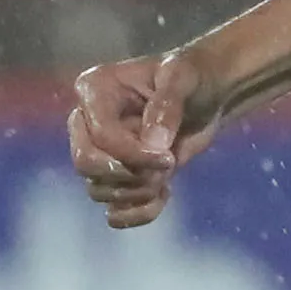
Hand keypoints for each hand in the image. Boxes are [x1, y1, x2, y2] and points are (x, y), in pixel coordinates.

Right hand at [69, 51, 218, 228]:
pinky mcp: (117, 175)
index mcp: (95, 89)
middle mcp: (87, 121)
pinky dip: (139, 213)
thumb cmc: (190, 77)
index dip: (133, 154)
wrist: (205, 94)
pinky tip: (164, 195)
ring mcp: (99, 151)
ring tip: (168, 174)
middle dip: (128, 175)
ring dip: (137, 192)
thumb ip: (168, 107)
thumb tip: (154, 144)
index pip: (99, 136)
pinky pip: (114, 210)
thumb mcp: (183, 78)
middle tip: (166, 167)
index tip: (168, 157)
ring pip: (98, 189)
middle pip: (85, 164)